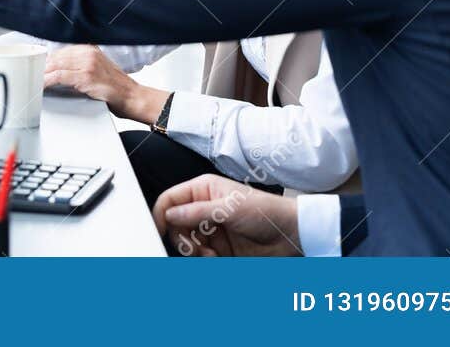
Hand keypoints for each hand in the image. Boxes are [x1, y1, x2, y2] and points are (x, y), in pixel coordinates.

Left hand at [42, 45, 166, 123]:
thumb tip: (58, 70)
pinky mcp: (85, 77)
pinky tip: (41, 86)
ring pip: (55, 66)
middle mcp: (88, 53)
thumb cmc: (116, 88)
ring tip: (32, 81)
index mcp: (90, 49)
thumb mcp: (98, 69)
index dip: (47, 60)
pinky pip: (59, 76)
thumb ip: (80, 66)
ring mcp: (87, 64)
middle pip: (55, 57)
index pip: (60, 52)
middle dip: (41, 67)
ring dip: (41, 74)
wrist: (134, 98)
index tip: (36, 67)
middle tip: (30, 75)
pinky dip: (47, 81)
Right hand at [152, 174, 302, 256]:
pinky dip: (204, 260)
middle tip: (192, 248)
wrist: (291, 235)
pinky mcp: (219, 247)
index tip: (157, 230)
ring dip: (194, 251)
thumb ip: (196, 212)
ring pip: (187, 242)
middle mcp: (204, 208)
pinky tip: (216, 258)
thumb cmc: (266, 211)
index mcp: (203, 190)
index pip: (171, 199)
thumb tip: (170, 214)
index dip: (161, 214)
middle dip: (181, 238)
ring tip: (209, 254)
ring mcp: (211, 229)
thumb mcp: (229, 208)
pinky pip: (201, 255)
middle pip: (175, 224)